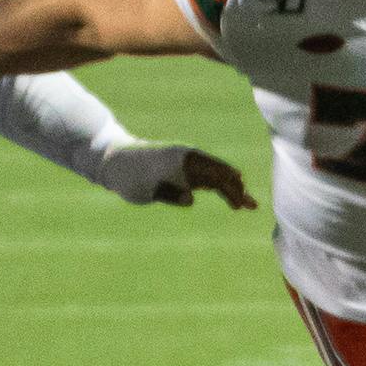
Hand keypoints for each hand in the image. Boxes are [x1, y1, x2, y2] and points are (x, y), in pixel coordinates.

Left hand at [99, 143, 253, 209]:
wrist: (114, 161)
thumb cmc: (127, 175)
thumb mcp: (143, 189)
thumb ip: (168, 194)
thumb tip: (191, 199)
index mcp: (181, 159)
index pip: (212, 171)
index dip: (227, 186)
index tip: (237, 203)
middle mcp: (189, 160)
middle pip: (220, 173)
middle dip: (236, 188)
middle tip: (251, 206)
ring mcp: (188, 166)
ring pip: (217, 177)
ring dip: (232, 190)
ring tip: (248, 206)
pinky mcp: (185, 172)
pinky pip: (208, 180)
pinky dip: (220, 189)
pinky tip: (232, 200)